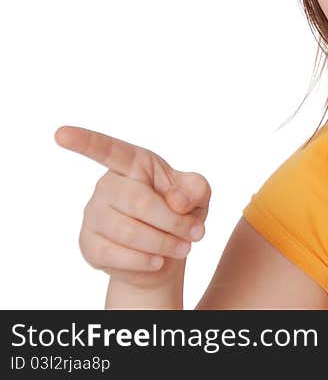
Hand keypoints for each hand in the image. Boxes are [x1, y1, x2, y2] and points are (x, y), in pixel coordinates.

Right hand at [56, 125, 210, 290]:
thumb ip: (195, 188)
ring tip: (183, 247)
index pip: (108, 150)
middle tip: (195, 233)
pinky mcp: (88, 244)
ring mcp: (93, 215)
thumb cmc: (181, 213)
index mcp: (134, 164)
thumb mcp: (198, 195)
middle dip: (172, 221)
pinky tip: (158, 261)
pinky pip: (114, 254)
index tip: (61, 133)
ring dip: (163, 243)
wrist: (165, 255)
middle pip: (137, 201)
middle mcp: (107, 185)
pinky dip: (144, 260)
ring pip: (127, 231)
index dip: (85, 142)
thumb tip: (176, 201)